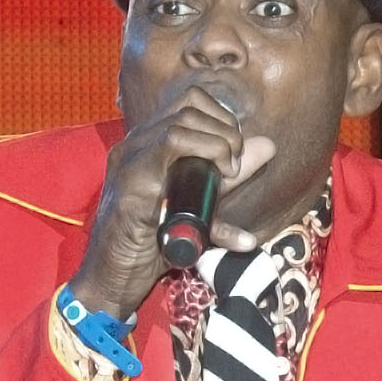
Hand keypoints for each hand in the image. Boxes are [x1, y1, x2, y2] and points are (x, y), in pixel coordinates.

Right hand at [68, 84, 276, 318]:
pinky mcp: (131, 182)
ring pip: (181, 123)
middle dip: (226, 130)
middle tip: (236, 164)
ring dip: (219, 142)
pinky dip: (205, 154)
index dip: (223, 118)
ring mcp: (129, 160)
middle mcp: (134, 145)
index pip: (189, 102)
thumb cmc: (151, 244)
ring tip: (230, 170)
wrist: (114, 278)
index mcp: (145, 144)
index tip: (237, 152)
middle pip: (189, 106)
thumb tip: (267, 147)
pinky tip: (219, 176)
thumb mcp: (199, 204)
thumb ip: (228, 177)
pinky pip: (170, 149)